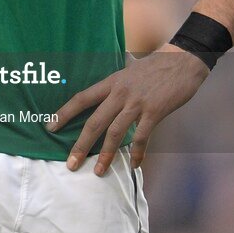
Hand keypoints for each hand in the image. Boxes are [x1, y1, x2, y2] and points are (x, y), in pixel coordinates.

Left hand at [47, 45, 208, 173]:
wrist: (183, 61)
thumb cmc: (157, 66)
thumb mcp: (131, 69)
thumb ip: (119, 81)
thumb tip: (112, 85)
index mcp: (112, 82)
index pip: (82, 98)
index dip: (65, 112)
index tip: (50, 126)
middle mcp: (120, 92)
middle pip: (95, 121)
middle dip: (81, 144)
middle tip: (70, 163)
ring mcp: (137, 103)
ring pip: (115, 132)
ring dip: (106, 155)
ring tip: (98, 171)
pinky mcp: (154, 112)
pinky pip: (142, 137)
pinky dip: (137, 153)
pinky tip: (134, 165)